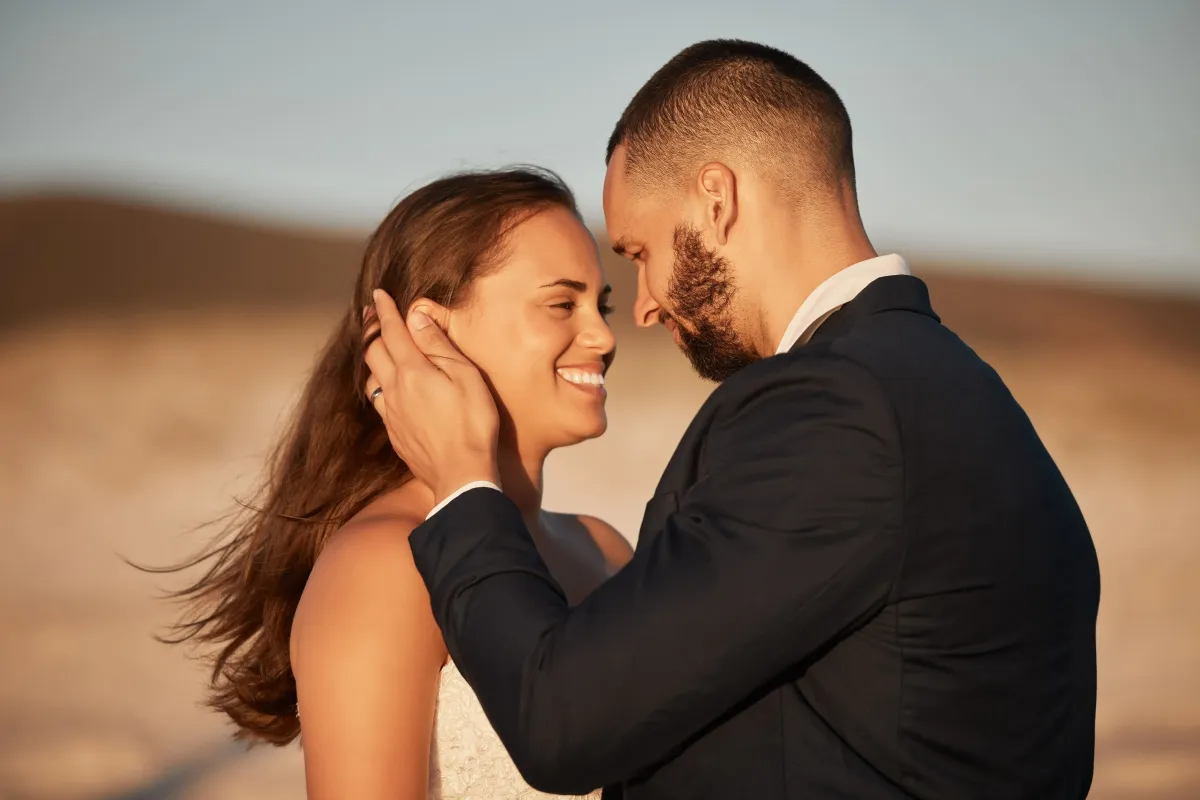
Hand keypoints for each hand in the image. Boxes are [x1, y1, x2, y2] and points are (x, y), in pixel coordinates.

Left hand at [363, 290, 500, 503]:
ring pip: (371, 378)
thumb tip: (416, 318)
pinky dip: (378, 384)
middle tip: (371, 314)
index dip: (385, 310)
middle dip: (371, 329)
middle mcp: (395, 390)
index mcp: (412, 372)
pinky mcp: (395, 434)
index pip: (392, 332)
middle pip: (372, 352)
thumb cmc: (473, 424)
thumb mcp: (465, 377)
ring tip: (376, 348)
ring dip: (371, 358)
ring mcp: (391, 414)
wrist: (461, 475)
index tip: (378, 294)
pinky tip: (387, 388)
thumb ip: (438, 346)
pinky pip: (378, 402)